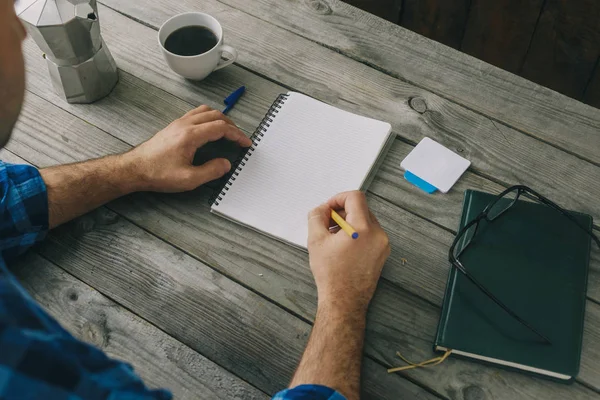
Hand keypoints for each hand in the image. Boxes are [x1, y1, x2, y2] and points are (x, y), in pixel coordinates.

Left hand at [124, 105, 251, 191]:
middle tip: (239, 138)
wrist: (134, 169)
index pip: (221, 128)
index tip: (245, 143)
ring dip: (220, 119)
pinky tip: (209, 128)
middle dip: (232, 126)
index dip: (237, 135)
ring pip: (205, 111)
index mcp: (191, 136)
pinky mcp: (173, 126)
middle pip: (216, 115)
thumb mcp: (188, 180)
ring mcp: (178, 123)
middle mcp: (185, 125)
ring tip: (228, 131)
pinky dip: (208, 117)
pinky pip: (195, 114)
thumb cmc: (157, 173)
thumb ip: (211, 171)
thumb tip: (225, 164)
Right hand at [307, 191, 389, 313]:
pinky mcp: (382, 253)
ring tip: (333, 236)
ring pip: (366, 220)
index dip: (338, 198)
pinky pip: (370, 233)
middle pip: (361, 208)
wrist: (344, 301)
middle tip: (327, 223)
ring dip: (349, 222)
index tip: (328, 209)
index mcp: (363, 228)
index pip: (355, 197)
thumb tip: (322, 209)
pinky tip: (343, 246)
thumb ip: (316, 216)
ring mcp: (383, 244)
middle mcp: (378, 234)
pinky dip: (357, 232)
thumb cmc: (331, 274)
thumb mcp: (316, 241)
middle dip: (342, 211)